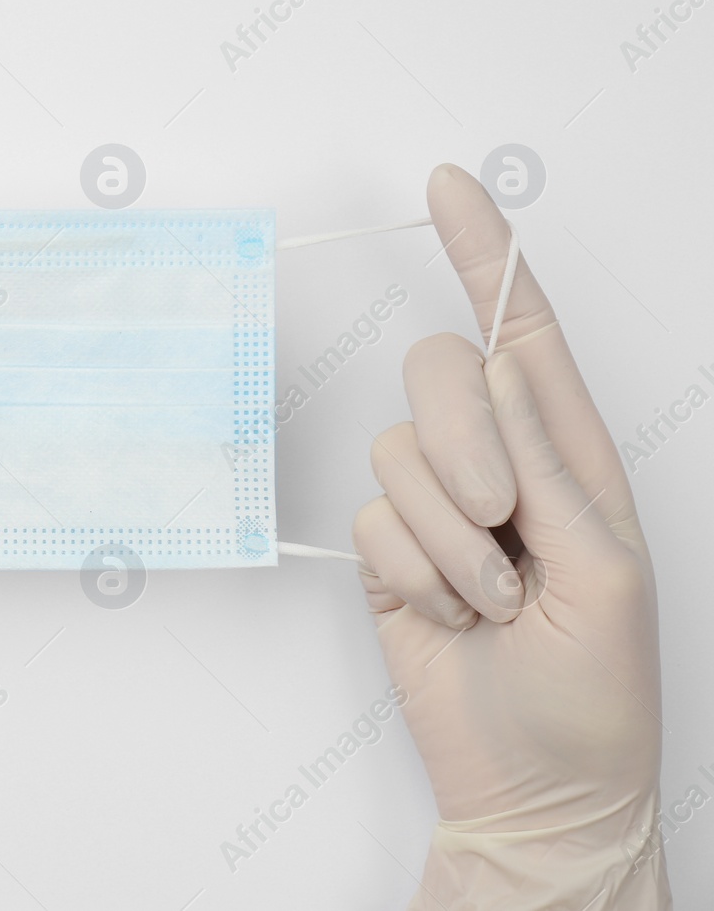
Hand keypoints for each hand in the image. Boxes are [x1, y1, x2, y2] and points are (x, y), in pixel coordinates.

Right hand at [352, 165, 667, 909]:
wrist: (535, 787)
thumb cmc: (597, 694)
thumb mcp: (603, 573)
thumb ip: (544, 464)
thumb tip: (498, 366)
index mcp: (574, 454)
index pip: (527, 330)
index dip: (488, 255)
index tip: (451, 186)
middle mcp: (502, 463)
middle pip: (445, 374)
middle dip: (463, 443)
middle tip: (502, 524)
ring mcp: (439, 505)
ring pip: (398, 453)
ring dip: (446, 540)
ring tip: (490, 600)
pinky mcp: (391, 549)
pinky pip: (371, 516)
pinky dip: (411, 571)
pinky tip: (450, 614)